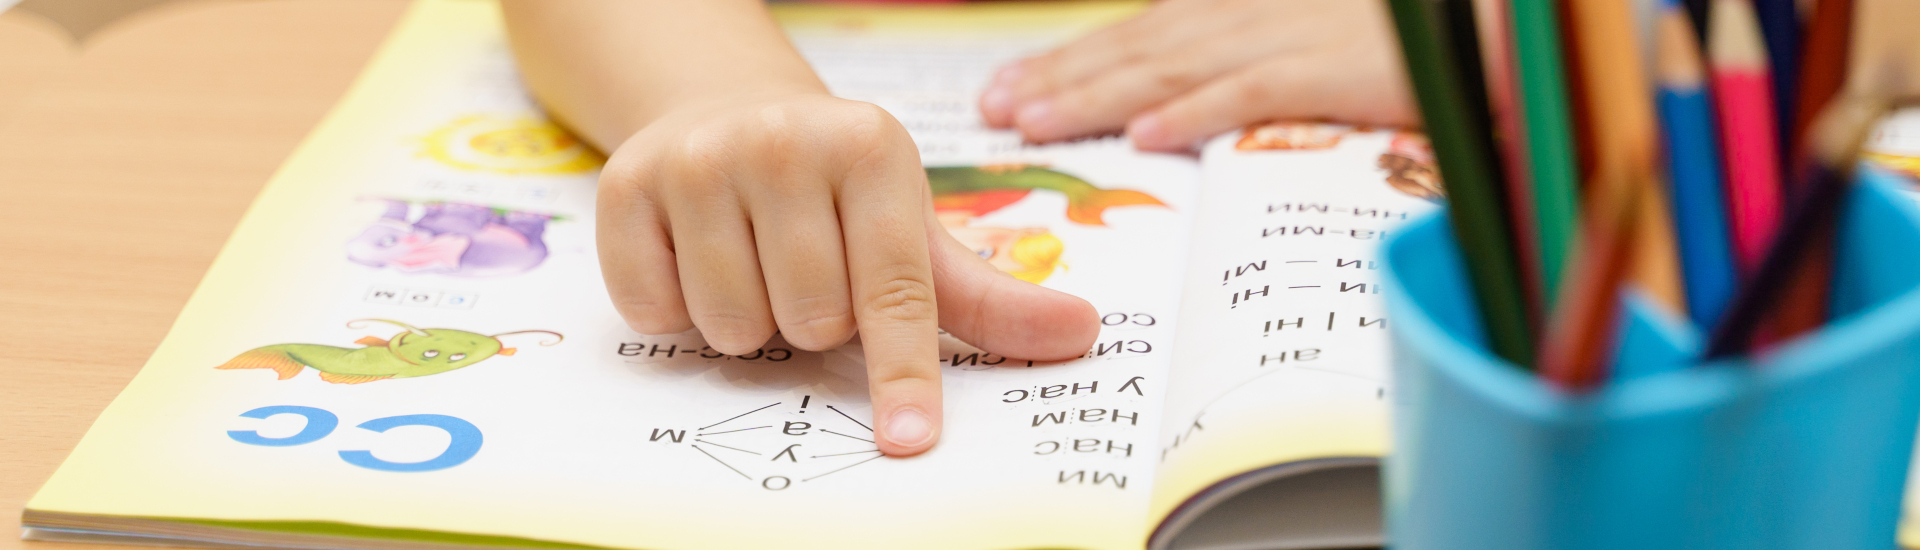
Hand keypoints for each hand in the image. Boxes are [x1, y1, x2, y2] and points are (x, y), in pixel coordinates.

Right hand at [597, 93, 1101, 455]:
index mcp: (870, 147)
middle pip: (807, 320)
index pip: (894, 292)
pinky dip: (676, 309)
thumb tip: (1082, 333)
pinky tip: (695, 257)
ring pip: (731, 325)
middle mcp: (783, 140)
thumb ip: (989, 299)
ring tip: (753, 264)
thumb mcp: (912, 231)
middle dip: (811, 323)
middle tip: (806, 272)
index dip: (903, 375)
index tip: (909, 439)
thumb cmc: (834, 191)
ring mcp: (697, 159)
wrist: (723, 112)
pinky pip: (655, 312)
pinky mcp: (623, 185)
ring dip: (746, 323)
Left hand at [978, 0, 1416, 150]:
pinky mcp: (1335, 70)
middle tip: (994, 109)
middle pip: (1137, 46)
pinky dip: (1197, 109)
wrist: (1493, 37)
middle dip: (1060, 77)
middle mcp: (1253, 15)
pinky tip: (1147, 135)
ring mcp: (1292, 38)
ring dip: (1099, 93)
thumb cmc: (1401, 50)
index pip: (1138, 35)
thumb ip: (1241, 66)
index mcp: (1242, 10)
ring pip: (1174, 65)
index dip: (1069, 60)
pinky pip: (1253, 91)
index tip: (1008, 89)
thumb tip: (1169, 109)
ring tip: (1036, 120)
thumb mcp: (1305, 47)